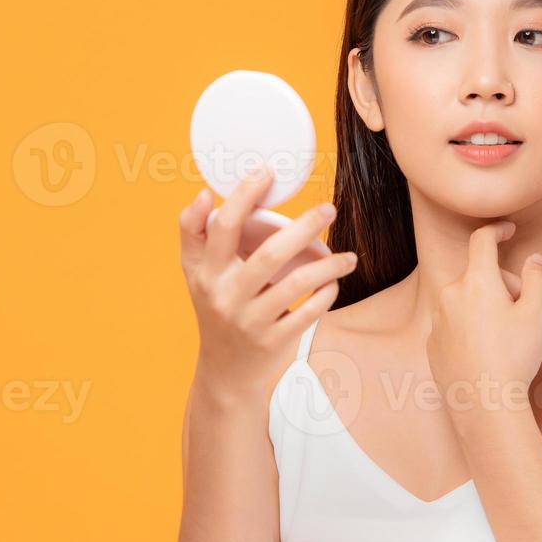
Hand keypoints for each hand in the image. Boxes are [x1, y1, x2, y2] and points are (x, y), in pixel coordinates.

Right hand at [178, 166, 358, 407]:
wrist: (224, 371)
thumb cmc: (215, 306)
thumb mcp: (196, 273)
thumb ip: (194, 233)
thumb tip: (205, 195)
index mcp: (205, 272)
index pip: (223, 227)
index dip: (243, 195)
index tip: (267, 171)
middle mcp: (225, 295)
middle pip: (269, 254)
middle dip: (305, 227)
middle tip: (328, 209)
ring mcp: (250, 321)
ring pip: (296, 284)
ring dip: (328, 265)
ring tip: (347, 256)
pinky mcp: (273, 341)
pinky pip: (309, 312)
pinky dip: (326, 295)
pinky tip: (335, 283)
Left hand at [425, 221, 541, 415]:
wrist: (485, 403)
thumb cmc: (514, 357)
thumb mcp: (537, 314)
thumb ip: (536, 278)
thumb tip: (533, 260)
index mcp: (476, 282)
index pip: (482, 240)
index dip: (497, 229)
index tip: (507, 230)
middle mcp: (450, 295)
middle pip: (478, 274)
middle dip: (501, 283)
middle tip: (522, 309)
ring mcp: (437, 320)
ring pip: (465, 299)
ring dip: (484, 305)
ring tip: (504, 336)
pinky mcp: (432, 343)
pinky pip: (453, 322)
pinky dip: (469, 326)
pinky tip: (486, 352)